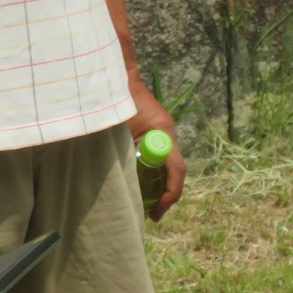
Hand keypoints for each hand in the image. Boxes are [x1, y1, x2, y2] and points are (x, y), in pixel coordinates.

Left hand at [125, 78, 185, 220]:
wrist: (115, 78)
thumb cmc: (117, 99)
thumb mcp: (118, 127)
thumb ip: (122, 149)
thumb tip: (119, 179)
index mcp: (163, 132)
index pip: (177, 168)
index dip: (171, 193)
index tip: (158, 211)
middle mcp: (167, 134)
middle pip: (174, 171)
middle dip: (166, 195)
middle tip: (152, 215)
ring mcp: (160, 133)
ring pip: (166, 166)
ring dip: (159, 186)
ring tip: (146, 205)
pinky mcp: (150, 134)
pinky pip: (157, 158)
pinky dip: (151, 174)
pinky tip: (138, 185)